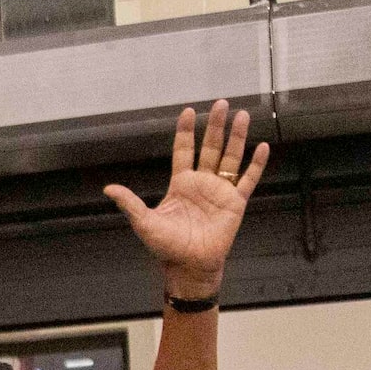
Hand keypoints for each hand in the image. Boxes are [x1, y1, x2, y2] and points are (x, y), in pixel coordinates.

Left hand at [103, 102, 268, 296]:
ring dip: (237, 137)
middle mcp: (202, 183)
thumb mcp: (144, 222)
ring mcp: (220, 191)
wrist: (188, 266)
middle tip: (221, 103)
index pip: (183, 150)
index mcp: (181, 184)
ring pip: (230, 157)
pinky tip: (262, 147)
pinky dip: (256, 164)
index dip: (185, 131)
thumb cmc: (166, 246)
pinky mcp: (235, 202)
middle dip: (215, 126)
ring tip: (242, 115)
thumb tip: (108, 188)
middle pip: (210, 147)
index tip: (188, 111)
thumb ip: (130, 203)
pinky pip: (248, 179)